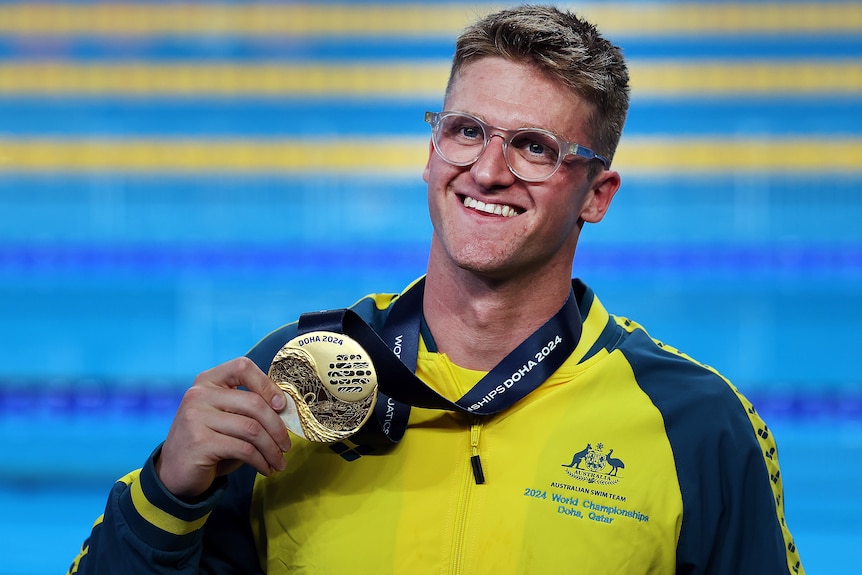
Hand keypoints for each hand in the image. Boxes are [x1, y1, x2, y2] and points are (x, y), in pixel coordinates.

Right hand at [155, 357, 290, 498]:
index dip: (267, 384)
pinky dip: (261, 461)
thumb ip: (247, 407)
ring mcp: (196, 417)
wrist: (174, 473)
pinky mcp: (200, 442)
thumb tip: (286, 409)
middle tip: (287, 445)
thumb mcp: (226, 417)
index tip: (282, 406)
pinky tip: (266, 468)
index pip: (242, 367)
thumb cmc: (209, 441)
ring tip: (279, 461)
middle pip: (254, 403)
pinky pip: (244, 449)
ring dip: (272, 449)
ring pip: (252, 429)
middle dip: (278, 427)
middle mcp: (199, 394)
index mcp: (207, 380)